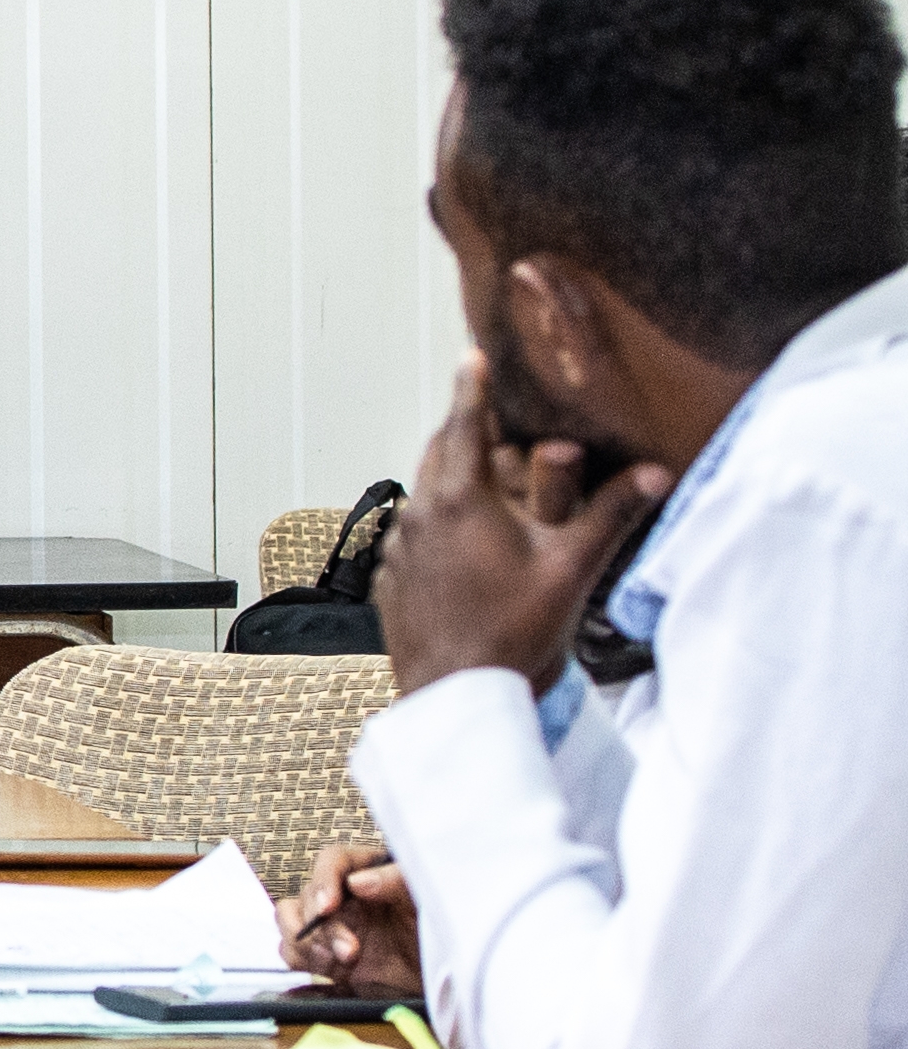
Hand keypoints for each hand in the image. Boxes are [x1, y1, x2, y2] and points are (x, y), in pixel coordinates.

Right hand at [276, 840, 424, 1000]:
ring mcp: (331, 926)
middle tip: (349, 952)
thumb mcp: (425, 901)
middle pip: (308, 895)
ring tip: (335, 963)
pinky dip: (300, 959)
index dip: (324, 880)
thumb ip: (395, 882)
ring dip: (304, 942)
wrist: (443, 982)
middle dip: (323, 927)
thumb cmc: (439, 934)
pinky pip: (290, 950)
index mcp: (368, 871)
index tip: (328, 907)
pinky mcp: (323, 955)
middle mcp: (344, 896)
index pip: (333, 860)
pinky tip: (329, 970)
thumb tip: (358, 882)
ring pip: (289, 919)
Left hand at [376, 356, 669, 698]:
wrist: (458, 693)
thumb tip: (656, 473)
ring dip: (450, 473)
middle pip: (438, 453)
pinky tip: (460, 534)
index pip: (465, 424)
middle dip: (463, 427)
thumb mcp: (571, 568)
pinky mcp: (392, 577)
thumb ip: (612, 514)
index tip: (471, 354)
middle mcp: (419, 515)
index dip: (472, 386)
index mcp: (458, 500)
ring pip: (423, 491)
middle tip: (485, 409)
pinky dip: (437, 517)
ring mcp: (400, 548)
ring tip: (478, 467)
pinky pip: (414, 531)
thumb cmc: (514, 632)